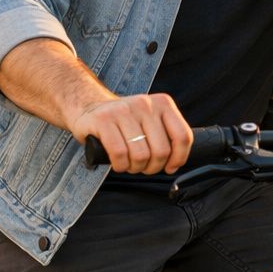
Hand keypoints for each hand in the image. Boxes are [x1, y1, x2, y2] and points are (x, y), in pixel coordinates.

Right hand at [69, 93, 192, 174]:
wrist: (90, 106)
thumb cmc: (125, 122)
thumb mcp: (151, 121)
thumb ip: (166, 136)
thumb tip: (175, 163)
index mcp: (163, 103)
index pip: (182, 136)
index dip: (179, 158)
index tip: (170, 167)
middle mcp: (145, 104)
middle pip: (161, 150)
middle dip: (152, 167)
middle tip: (143, 167)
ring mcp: (123, 110)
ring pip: (140, 155)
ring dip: (135, 168)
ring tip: (129, 164)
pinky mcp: (103, 119)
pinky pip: (119, 154)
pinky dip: (120, 165)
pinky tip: (118, 163)